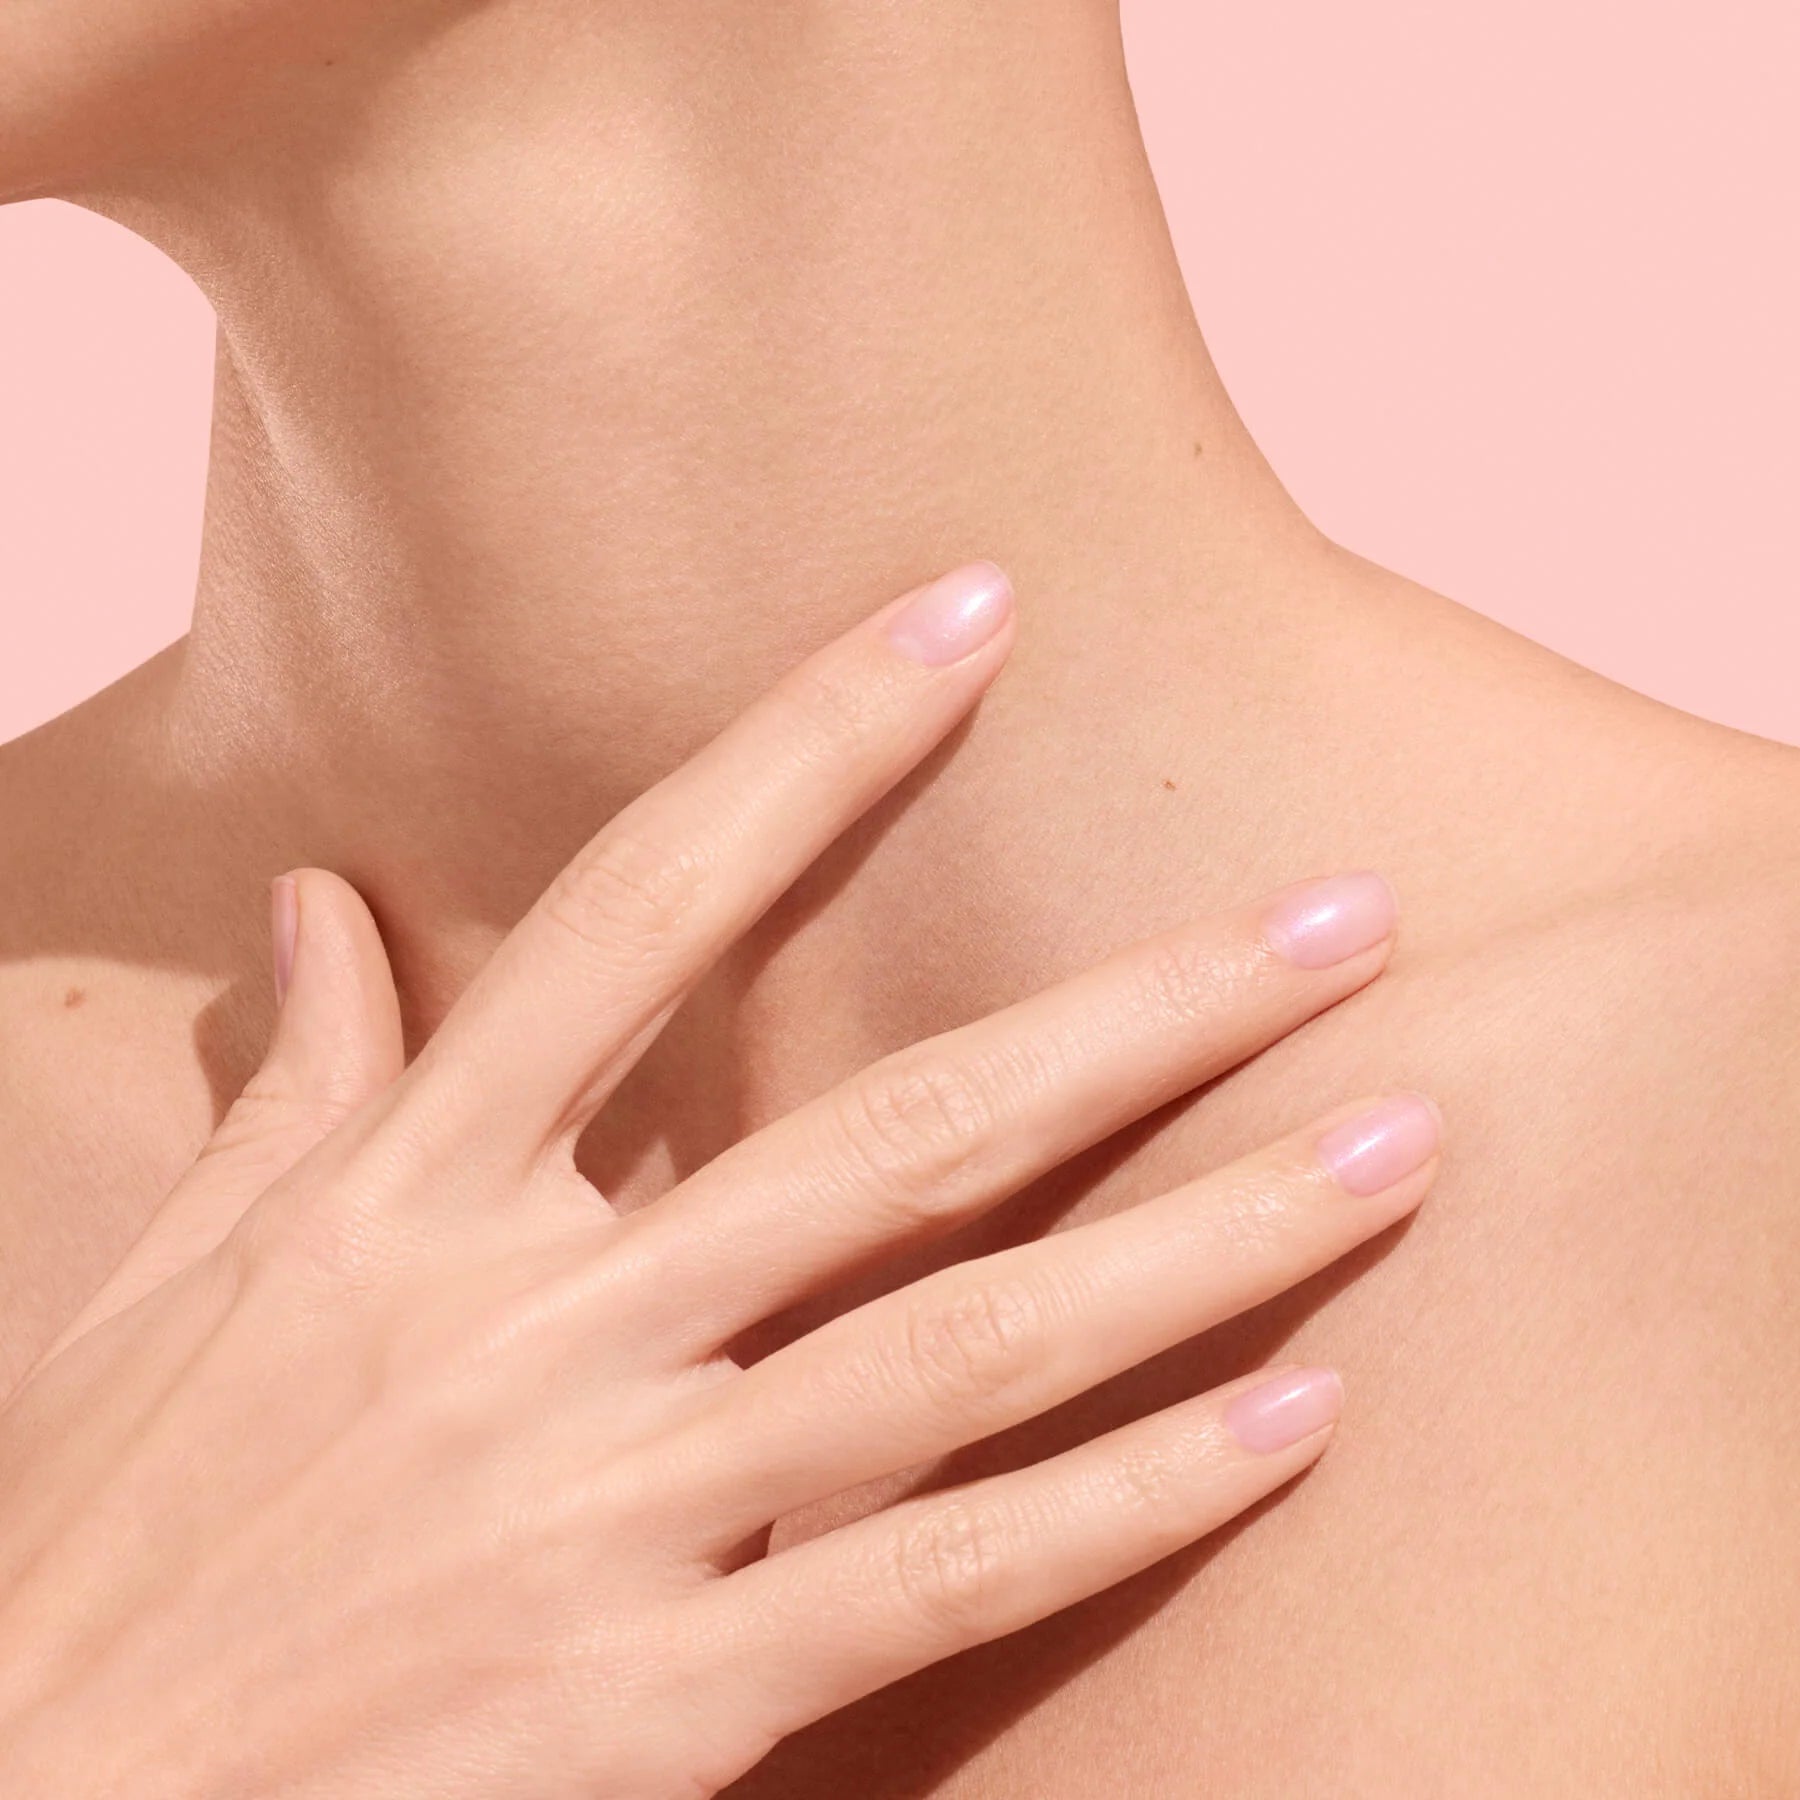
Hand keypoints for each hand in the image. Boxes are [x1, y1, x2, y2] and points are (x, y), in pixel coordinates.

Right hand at [0, 563, 1438, 1798]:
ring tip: (1394, 1145)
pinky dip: (1129, 1501)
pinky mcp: (658, 1697)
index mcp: (404, 1194)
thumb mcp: (173, 1285)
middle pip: (896, 1127)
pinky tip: (1291, 1419)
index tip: (971, 615)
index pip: (639, 906)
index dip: (812, 745)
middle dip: (1142, 1010)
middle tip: (1345, 915)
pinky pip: (941, 1576)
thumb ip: (290, 1091)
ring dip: (1207, 1239)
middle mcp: (533, 1319)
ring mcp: (610, 1507)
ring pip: (972, 1342)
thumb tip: (320, 905)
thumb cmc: (101, 1537)